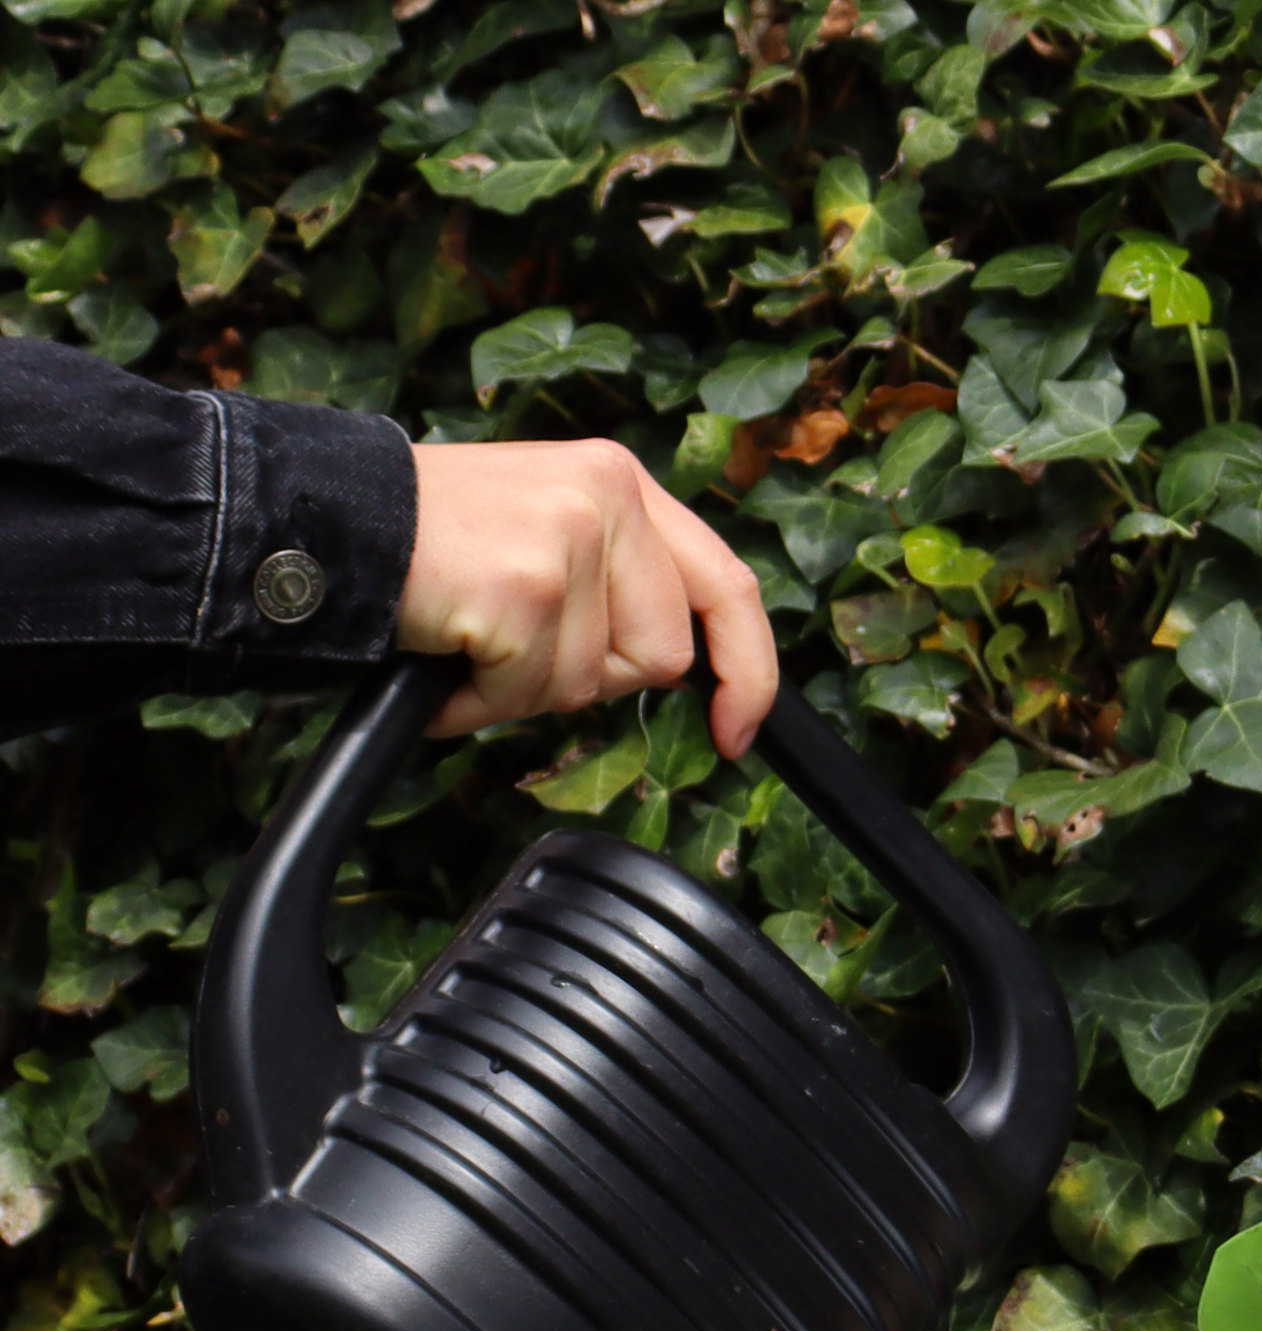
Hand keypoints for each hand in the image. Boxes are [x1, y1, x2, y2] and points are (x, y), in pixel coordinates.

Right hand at [399, 438, 777, 760]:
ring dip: (523, 689)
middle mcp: (606, 497)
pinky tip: (446, 654)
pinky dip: (478, 700)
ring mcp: (567, 540)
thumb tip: (686, 666)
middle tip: (519, 643)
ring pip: (591, 685)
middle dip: (592, 678)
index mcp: (621, 483)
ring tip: (472, 639)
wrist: (328, 520)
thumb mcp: (551, 534)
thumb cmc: (434, 545)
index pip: (727, 585)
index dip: (747, 670)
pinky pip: (528, 692)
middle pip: (661, 656)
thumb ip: (622, 581)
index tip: (737, 730)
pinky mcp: (527, 588)